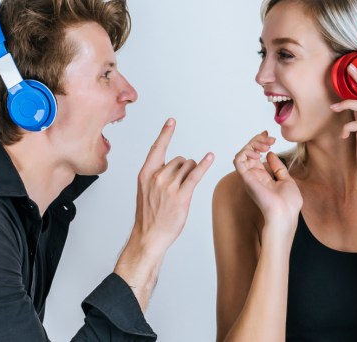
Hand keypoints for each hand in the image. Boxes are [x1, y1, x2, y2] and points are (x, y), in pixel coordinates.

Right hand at [132, 118, 213, 252]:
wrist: (149, 235)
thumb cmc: (149, 215)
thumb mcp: (146, 190)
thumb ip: (156, 175)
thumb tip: (175, 165)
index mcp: (146, 174)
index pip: (157, 148)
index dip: (165, 133)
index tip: (172, 121)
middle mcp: (157, 177)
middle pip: (180, 159)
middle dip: (184, 168)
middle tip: (180, 185)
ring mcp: (169, 186)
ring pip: (188, 167)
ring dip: (192, 173)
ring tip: (184, 189)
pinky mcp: (181, 196)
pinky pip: (195, 175)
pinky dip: (204, 165)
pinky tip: (211, 157)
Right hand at [233, 131, 301, 228]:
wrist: (285, 214)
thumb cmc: (288, 204)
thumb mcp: (286, 180)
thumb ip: (278, 168)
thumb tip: (270, 154)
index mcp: (263, 177)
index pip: (256, 156)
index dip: (261, 143)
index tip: (271, 137)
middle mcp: (254, 176)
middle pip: (249, 152)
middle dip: (257, 140)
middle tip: (269, 138)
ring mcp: (249, 177)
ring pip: (242, 153)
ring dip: (252, 144)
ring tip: (265, 144)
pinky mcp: (246, 178)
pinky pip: (238, 160)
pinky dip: (245, 151)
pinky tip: (257, 152)